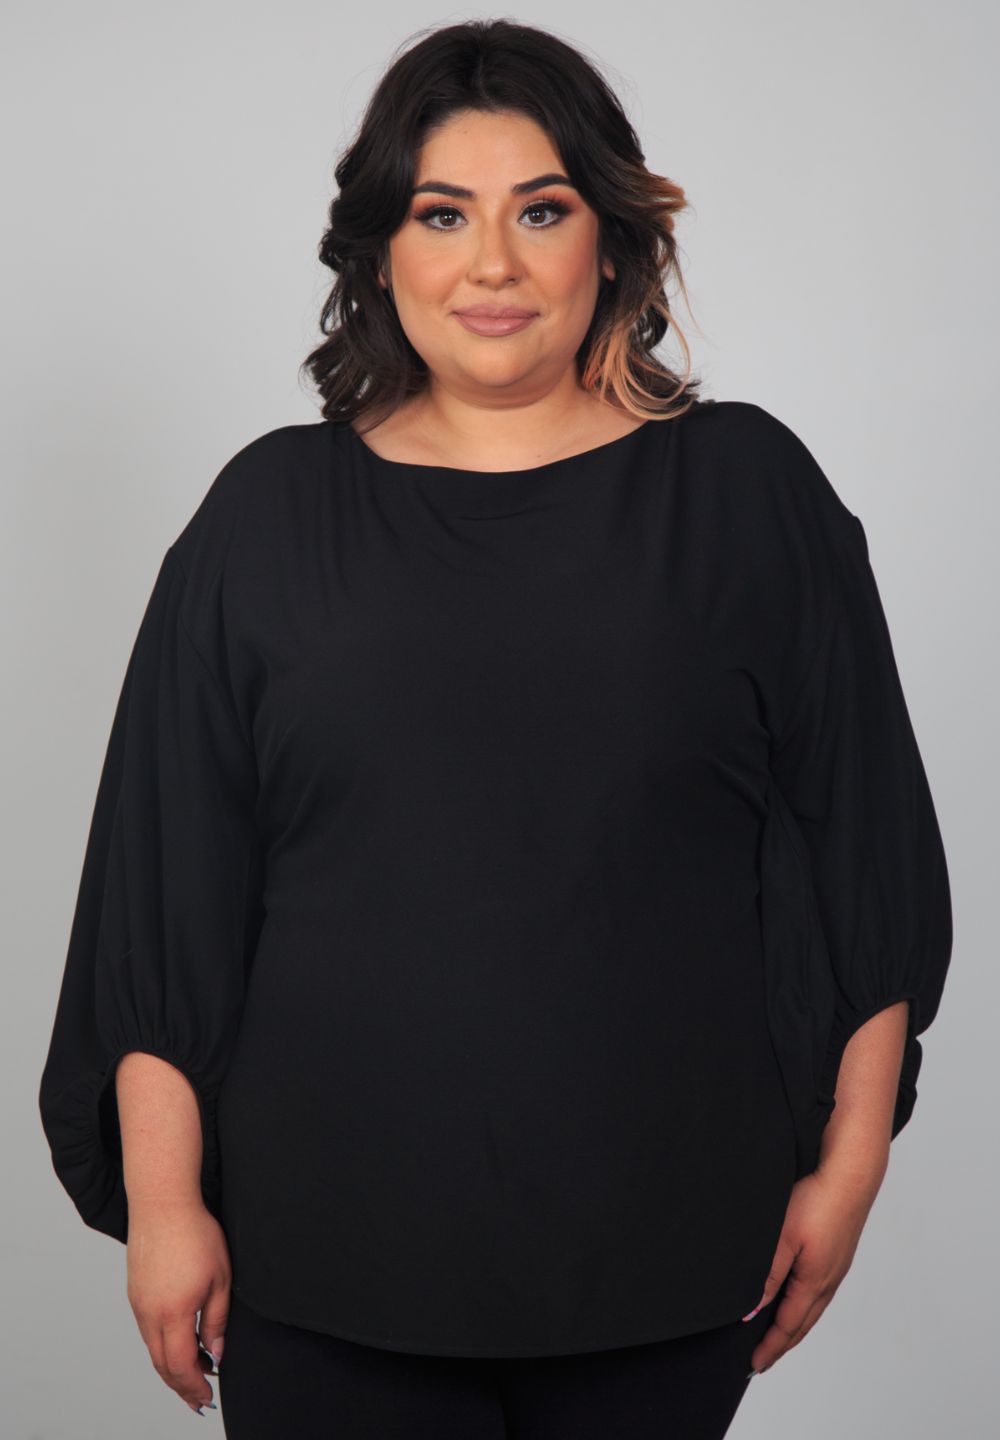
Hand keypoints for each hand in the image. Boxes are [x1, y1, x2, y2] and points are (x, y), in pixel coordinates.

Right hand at [125, 1199, 231, 1414]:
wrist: (162, 1204)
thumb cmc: (196, 1234)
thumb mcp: (220, 1278)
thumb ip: (217, 1321)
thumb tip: (217, 1354)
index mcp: (174, 1312)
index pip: (181, 1365)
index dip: (195, 1386)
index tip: (208, 1397)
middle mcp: (150, 1314)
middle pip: (162, 1365)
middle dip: (182, 1386)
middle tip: (200, 1399)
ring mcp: (139, 1304)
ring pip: (152, 1350)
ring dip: (172, 1367)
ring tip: (196, 1374)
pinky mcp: (135, 1294)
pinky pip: (147, 1331)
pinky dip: (162, 1347)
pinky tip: (179, 1344)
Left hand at [743, 1158, 884, 1375]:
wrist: (851, 1175)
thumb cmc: (817, 1202)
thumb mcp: (783, 1239)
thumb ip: (767, 1277)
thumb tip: (751, 1313)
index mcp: (813, 1283)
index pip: (787, 1327)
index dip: (769, 1348)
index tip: (752, 1366)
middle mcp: (828, 1282)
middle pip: (802, 1325)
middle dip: (781, 1345)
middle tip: (762, 1361)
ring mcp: (836, 1269)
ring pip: (812, 1309)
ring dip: (793, 1327)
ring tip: (777, 1338)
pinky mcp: (838, 1255)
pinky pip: (819, 1293)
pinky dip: (804, 1308)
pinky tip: (798, 1301)